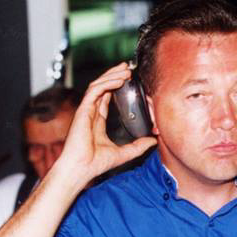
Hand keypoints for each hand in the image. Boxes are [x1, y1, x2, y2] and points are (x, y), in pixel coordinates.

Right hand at [54, 63, 156, 185]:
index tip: (128, 79)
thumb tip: (154, 141)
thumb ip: (139, 146)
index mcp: (97, 121)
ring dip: (112, 76)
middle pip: (102, 88)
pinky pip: (94, 91)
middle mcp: (90, 113)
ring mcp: (86, 111)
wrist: (82, 168)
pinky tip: (118, 80)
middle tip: (127, 68)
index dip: (115, 87)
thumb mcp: (125, 153)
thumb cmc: (96, 163)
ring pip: (98, 86)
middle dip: (114, 76)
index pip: (106, 98)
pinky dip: (106, 84)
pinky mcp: (83, 111)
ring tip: (125, 70)